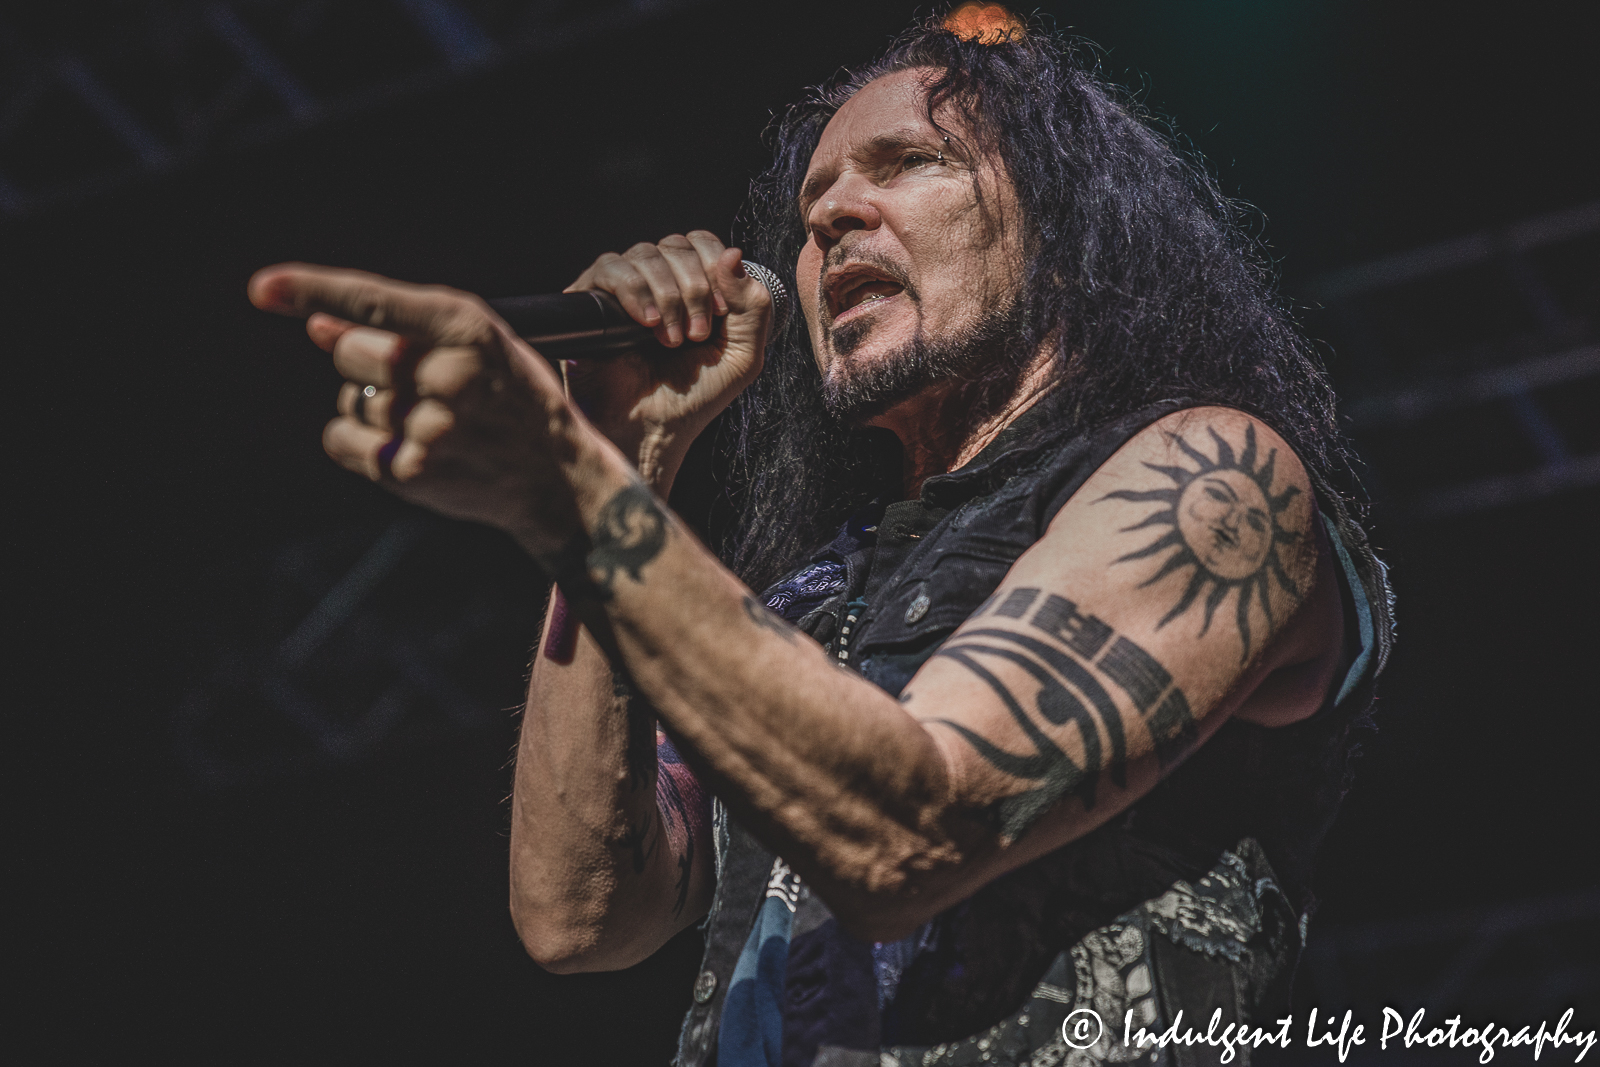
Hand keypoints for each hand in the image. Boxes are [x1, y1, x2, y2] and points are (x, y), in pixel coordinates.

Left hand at [248, 263, 589, 555]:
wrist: (557, 478)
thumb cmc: (514, 400)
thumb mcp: (479, 346)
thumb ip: (402, 329)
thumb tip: (317, 325)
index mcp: (468, 329)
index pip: (373, 303)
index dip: (313, 290)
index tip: (263, 288)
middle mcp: (447, 375)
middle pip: (351, 353)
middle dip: (366, 361)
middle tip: (412, 380)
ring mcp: (429, 427)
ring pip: (349, 399)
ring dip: (371, 405)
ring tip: (425, 418)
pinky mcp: (411, 471)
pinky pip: (341, 438)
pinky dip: (356, 439)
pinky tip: (400, 443)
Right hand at [562, 231, 769, 487]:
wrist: (650, 430)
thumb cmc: (693, 399)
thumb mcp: (743, 356)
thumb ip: (753, 305)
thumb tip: (733, 253)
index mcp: (693, 288)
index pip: (702, 243)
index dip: (714, 267)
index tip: (719, 313)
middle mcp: (657, 283)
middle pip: (676, 245)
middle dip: (694, 288)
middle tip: (696, 335)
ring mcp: (623, 290)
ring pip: (645, 254)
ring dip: (667, 296)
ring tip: (671, 340)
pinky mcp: (590, 300)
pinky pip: (609, 267)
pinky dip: (634, 291)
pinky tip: (647, 325)